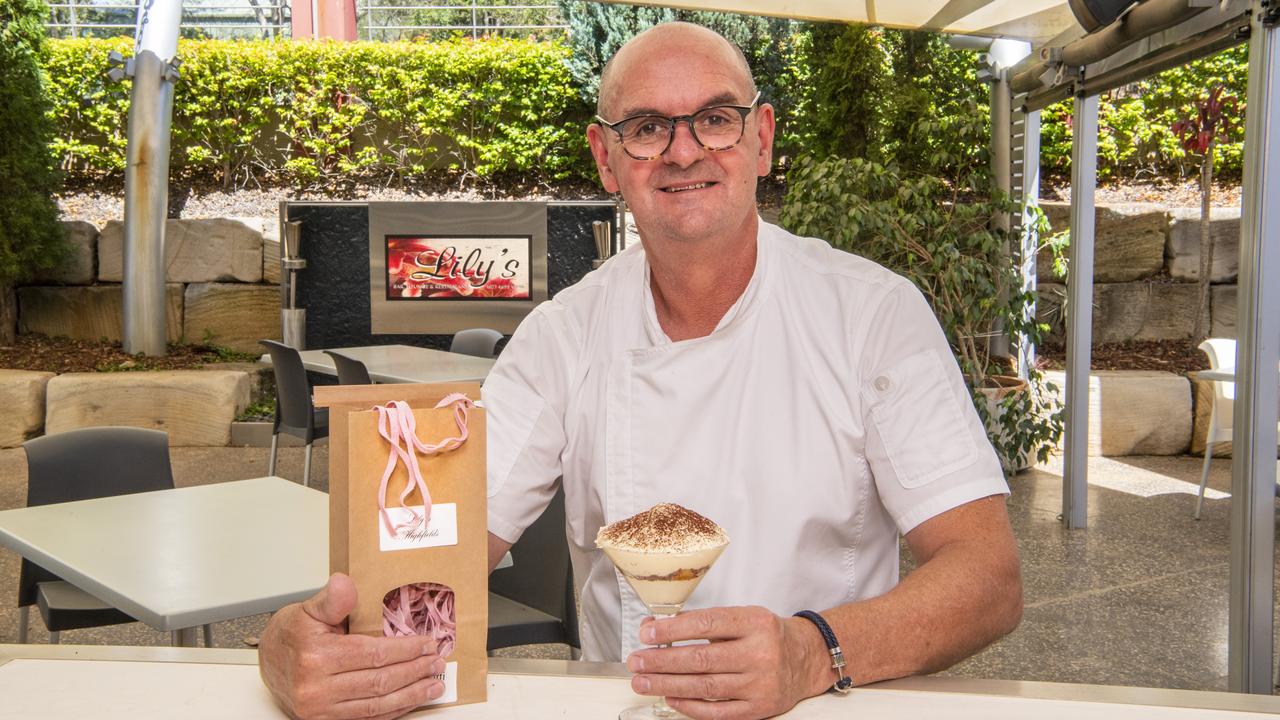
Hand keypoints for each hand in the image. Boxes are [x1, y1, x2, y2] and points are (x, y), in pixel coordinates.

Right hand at [259, 573, 446, 719]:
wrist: (268, 661)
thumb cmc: (291, 634)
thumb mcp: (308, 609)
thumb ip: (332, 599)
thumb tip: (344, 582)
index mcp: (315, 656)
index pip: (372, 654)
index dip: (405, 650)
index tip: (427, 644)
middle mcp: (316, 687)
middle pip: (378, 681)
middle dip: (414, 672)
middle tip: (436, 663)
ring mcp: (320, 710)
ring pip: (375, 704)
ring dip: (409, 695)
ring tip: (432, 684)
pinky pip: (365, 718)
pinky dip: (391, 711)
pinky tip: (409, 701)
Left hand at [625, 606, 829, 719]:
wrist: (806, 659)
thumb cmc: (767, 635)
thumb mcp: (742, 617)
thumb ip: (702, 622)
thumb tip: (656, 628)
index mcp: (754, 623)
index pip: (707, 624)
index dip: (673, 629)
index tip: (647, 633)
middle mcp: (760, 653)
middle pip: (702, 659)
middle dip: (662, 661)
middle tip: (637, 661)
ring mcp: (760, 683)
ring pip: (705, 686)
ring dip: (668, 684)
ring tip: (643, 681)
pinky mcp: (759, 708)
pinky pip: (718, 711)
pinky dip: (690, 706)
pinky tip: (670, 698)